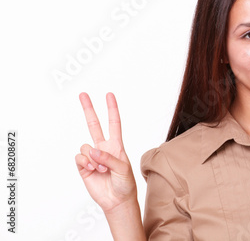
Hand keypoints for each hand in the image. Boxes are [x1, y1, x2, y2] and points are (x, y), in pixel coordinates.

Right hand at [75, 92, 137, 213]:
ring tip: (101, 169)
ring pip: (86, 146)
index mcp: (116, 145)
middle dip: (89, 109)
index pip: (114, 123)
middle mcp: (103, 148)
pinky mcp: (83, 166)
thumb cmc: (125, 183)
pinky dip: (85, 163)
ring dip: (92, 157)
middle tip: (83, 94)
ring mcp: (92, 157)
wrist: (117, 200)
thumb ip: (109, 158)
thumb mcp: (123, 169)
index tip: (109, 95)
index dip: (112, 109)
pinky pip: (79, 157)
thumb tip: (93, 150)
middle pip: (94, 125)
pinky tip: (92, 170)